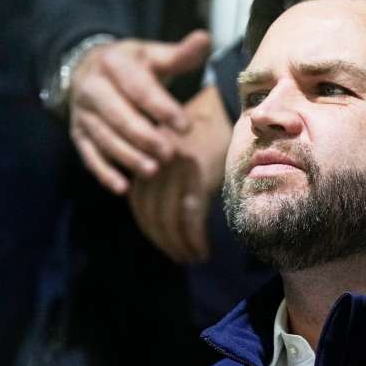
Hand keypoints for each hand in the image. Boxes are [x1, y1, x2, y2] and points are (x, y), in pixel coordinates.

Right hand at [68, 30, 211, 192]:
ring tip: (153, 171)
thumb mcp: (153, 55)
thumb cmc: (132, 65)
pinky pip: (88, 156)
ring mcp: (82, 113)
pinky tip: (122, 188)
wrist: (88, 68)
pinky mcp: (78, 134)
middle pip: (118, 116)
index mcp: (114, 63)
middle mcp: (92, 87)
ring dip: (127, 157)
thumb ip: (180, 54)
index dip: (162, 108)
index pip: (139, 88)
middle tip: (170, 153)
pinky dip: (104, 173)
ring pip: (103, 138)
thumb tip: (205, 38)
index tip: (186, 126)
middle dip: (144, 137)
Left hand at [128, 86, 231, 262]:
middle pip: (153, 215)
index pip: (140, 205)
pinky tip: (202, 252)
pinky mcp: (198, 176)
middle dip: (164, 242)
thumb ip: (166, 179)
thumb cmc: (206, 131)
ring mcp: (177, 171)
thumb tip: (166, 217)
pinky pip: (191, 218)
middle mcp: (157, 166)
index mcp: (147, 160)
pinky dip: (194, 240)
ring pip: (170, 220)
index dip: (151, 231)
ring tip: (191, 258)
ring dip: (179, 245)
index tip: (165, 245)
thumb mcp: (178, 153)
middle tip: (179, 258)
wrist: (226, 107)